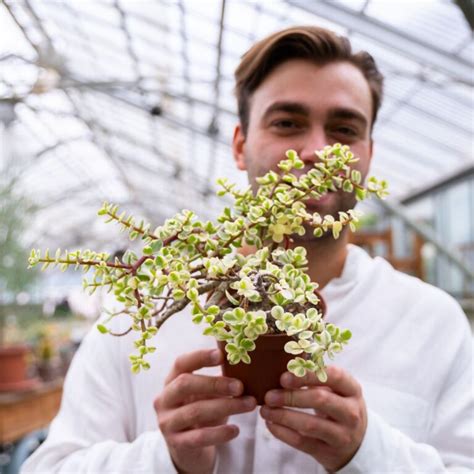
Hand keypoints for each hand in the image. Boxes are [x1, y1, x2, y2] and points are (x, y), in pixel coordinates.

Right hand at [154, 349, 256, 473]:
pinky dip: (219, 433)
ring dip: (225, 406)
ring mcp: (167, 422)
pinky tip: (236, 430)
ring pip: (195, 411)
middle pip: (185, 384)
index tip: (221, 355)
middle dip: (214, 383)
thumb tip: (242, 366)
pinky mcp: (176, 443)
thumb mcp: (206, 393)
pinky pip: (199, 437)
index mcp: (171, 380)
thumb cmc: (200, 410)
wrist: (187, 447)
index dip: (199, 357)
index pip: (181, 363)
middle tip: (240, 386)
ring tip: (249, 404)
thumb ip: (217, 381)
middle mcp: (165, 399)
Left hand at [260, 366, 366, 471]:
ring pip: (310, 424)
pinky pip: (303, 442)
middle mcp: (351, 412)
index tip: (284, 377)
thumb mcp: (336, 390)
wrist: (356, 444)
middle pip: (320, 399)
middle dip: (290, 396)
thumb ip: (315, 378)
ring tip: (265, 410)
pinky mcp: (329, 452)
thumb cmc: (338, 406)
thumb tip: (283, 368)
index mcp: (352, 389)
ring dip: (283, 416)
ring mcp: (342, 435)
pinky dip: (283, 433)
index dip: (308, 375)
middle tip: (269, 395)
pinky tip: (270, 424)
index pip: (334, 376)